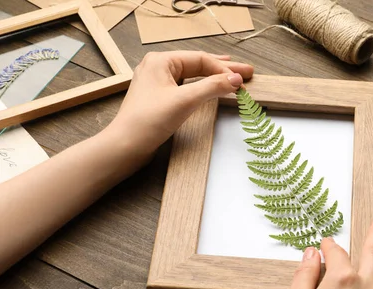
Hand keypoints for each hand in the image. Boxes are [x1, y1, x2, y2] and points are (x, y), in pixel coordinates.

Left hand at [110, 51, 253, 153]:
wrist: (126, 145)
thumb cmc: (148, 121)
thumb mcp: (185, 101)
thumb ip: (212, 87)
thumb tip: (235, 79)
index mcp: (161, 61)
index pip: (201, 59)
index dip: (224, 69)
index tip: (243, 79)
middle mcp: (158, 67)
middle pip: (198, 65)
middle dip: (223, 69)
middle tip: (246, 71)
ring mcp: (157, 83)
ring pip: (192, 76)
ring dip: (214, 77)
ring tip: (232, 75)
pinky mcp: (159, 98)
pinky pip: (186, 87)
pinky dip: (202, 87)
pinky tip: (211, 87)